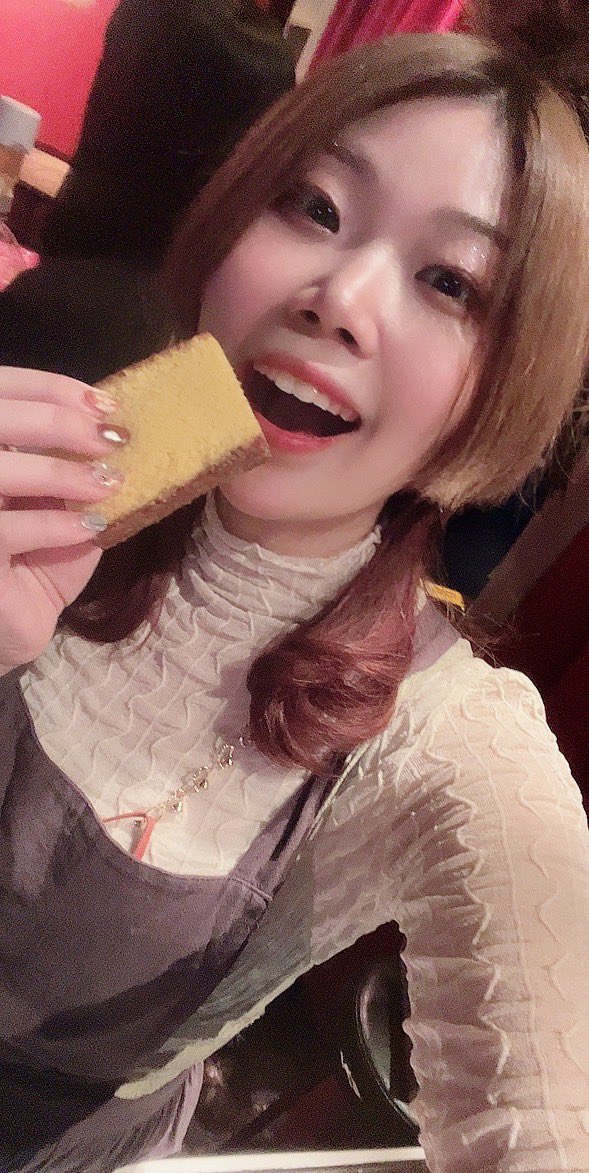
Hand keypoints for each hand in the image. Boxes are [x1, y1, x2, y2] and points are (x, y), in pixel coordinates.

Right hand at [0, 366, 127, 672]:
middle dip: (56, 421)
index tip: (102, 403)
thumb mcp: (65, 500)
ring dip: (61, 474)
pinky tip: (89, 527)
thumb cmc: (41, 555)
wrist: (18, 620)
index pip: (0, 389)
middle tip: (109, 439)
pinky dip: (53, 525)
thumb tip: (119, 425)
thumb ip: (76, 462)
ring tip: (107, 484)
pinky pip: (5, 529)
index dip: (47, 387)